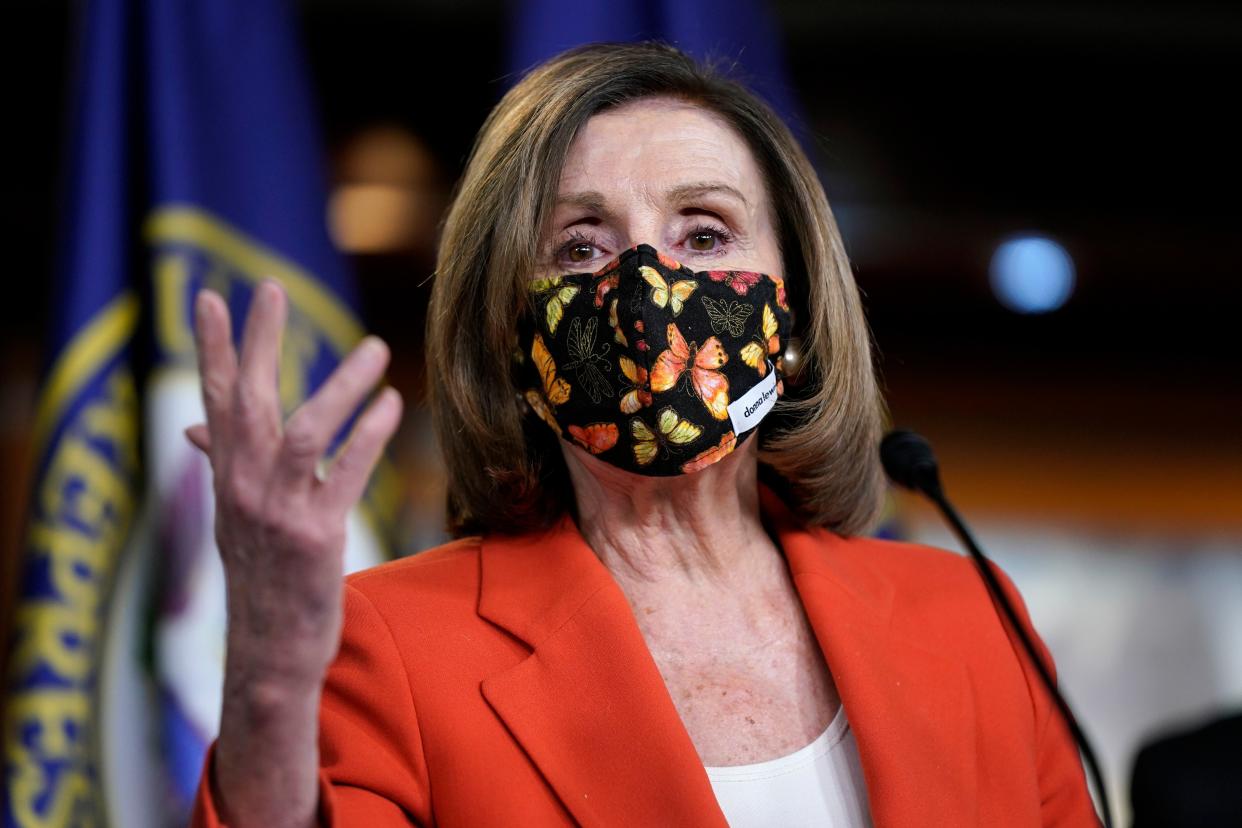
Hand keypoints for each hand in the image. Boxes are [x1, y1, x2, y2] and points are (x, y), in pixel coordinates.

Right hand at [189, 280, 402, 686]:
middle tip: (270, 287)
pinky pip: (346, 475)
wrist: (270, 647)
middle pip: (246, 400)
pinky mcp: (316, 537)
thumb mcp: (234, 516)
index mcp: (226, 478)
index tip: (210, 297)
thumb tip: (193, 428)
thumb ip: (222, 464)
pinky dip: (370, 436)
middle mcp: (243, 488)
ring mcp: (277, 512)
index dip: (211, 348)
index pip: (213, 400)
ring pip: (303, 431)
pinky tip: (393, 405)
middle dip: (256, 342)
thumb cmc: (261, 576)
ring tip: (375, 347)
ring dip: (341, 385)